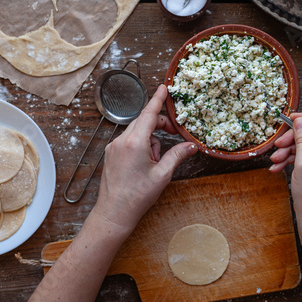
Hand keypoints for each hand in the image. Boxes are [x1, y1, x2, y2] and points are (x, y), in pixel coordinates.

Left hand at [93, 85, 196, 233]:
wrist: (114, 213)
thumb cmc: (137, 196)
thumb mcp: (162, 175)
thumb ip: (177, 155)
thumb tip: (191, 146)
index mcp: (135, 143)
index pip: (148, 113)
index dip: (157, 99)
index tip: (163, 88)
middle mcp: (121, 141)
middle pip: (143, 121)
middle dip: (159, 126)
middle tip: (173, 135)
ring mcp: (114, 147)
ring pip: (136, 132)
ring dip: (149, 139)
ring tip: (154, 161)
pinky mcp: (111, 154)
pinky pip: (128, 141)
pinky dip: (139, 146)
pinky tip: (144, 163)